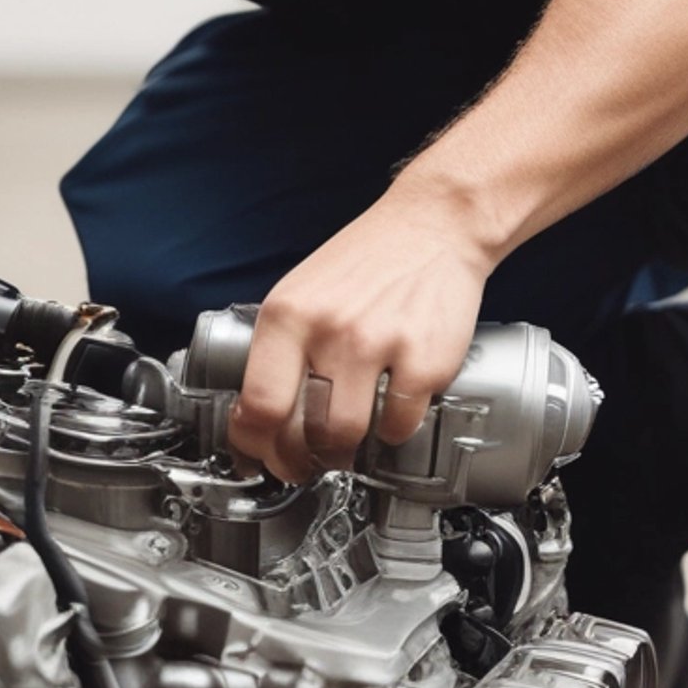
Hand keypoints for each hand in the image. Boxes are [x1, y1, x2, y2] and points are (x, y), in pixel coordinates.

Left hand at [231, 181, 495, 482]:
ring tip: (345, 444)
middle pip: (300, 430)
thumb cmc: (367, 260)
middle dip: (299, 459)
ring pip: (347, 436)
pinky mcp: (425, 361)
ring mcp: (378, 346)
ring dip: (344, 452)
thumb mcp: (302, 291)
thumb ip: (280, 347)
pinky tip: (390, 415)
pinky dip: (394, 431)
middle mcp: (328, 330)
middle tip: (304, 462)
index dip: (254, 445)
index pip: (256, 404)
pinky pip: (400, 424)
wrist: (433, 224)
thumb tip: (259, 415)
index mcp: (288, 314)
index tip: (259, 455)